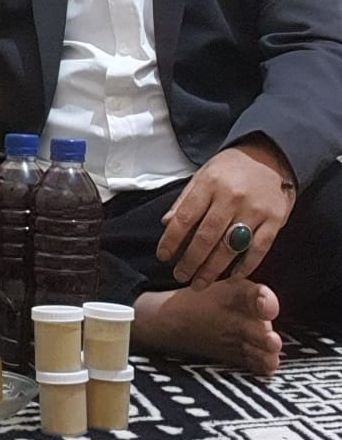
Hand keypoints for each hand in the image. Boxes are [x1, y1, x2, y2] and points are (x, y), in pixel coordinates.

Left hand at [156, 136, 296, 289]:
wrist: (271, 156)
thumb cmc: (232, 168)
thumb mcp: (204, 174)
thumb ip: (186, 199)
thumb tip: (166, 223)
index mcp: (210, 183)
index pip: (185, 217)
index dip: (172, 239)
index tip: (163, 255)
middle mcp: (231, 197)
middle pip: (206, 236)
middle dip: (190, 261)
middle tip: (180, 275)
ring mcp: (254, 210)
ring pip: (229, 247)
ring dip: (213, 269)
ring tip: (200, 283)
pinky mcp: (274, 220)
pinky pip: (258, 249)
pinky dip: (245, 266)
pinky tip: (232, 277)